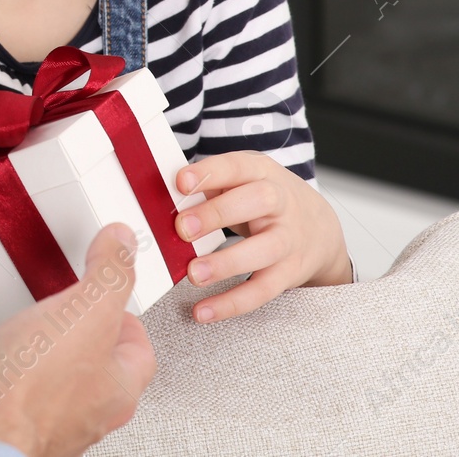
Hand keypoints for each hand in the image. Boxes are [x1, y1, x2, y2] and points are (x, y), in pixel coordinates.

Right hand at [0, 225, 155, 456]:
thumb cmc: (24, 391)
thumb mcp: (83, 313)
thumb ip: (108, 275)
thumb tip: (123, 244)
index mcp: (115, 389)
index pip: (138, 346)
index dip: (124, 312)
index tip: (106, 288)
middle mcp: (82, 410)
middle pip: (88, 359)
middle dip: (70, 327)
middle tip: (58, 298)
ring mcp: (37, 415)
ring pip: (39, 373)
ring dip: (24, 344)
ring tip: (12, 317)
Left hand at [174, 151, 352, 322]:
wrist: (319, 228)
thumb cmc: (264, 200)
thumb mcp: (241, 179)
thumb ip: (206, 185)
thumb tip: (160, 196)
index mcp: (261, 173)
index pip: (237, 167)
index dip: (209, 173)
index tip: (180, 182)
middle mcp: (281, 204)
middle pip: (256, 202)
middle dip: (217, 214)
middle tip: (182, 228)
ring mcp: (287, 240)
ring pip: (263, 251)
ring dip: (226, 263)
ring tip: (194, 273)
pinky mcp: (288, 273)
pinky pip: (262, 291)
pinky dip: (232, 303)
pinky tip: (203, 311)